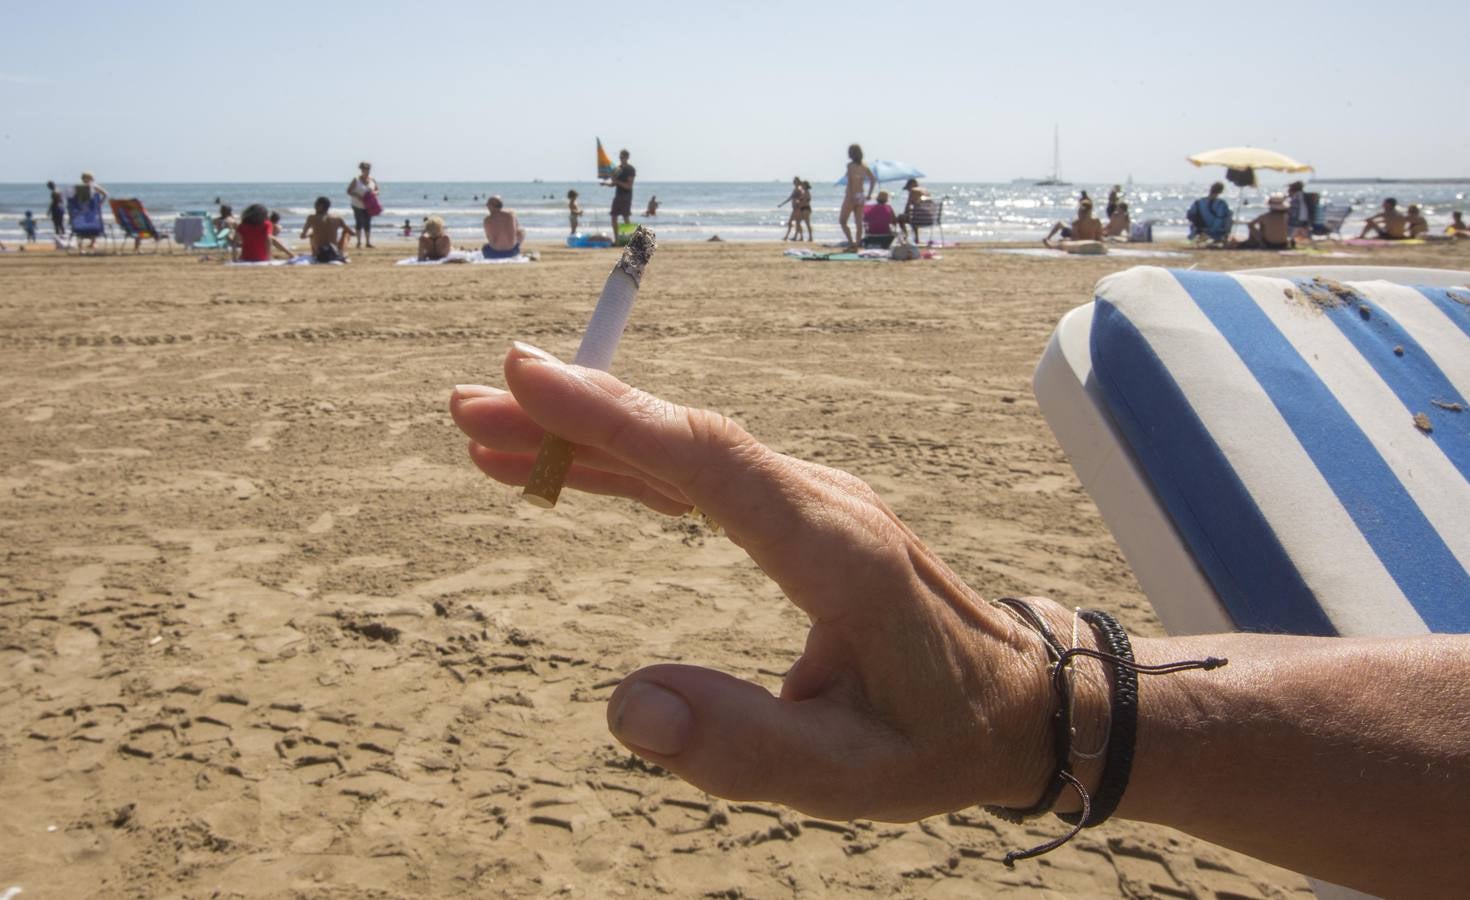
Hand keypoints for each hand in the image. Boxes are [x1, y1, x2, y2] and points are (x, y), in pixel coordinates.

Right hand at [449, 343, 1081, 821]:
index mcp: (837, 553)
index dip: (613, 418)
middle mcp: (823, 502)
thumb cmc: (935, 740)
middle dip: (574, 414)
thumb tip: (625, 706)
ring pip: (685, 448)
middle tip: (467, 401)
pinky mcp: (803, 511)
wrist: (1020, 701)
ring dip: (588, 434)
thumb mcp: (848, 777)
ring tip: (486, 429)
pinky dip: (629, 464)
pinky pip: (702, 474)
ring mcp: (814, 499)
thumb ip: (741, 749)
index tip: (526, 378)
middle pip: (684, 437)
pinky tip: (571, 469)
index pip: (710, 463)